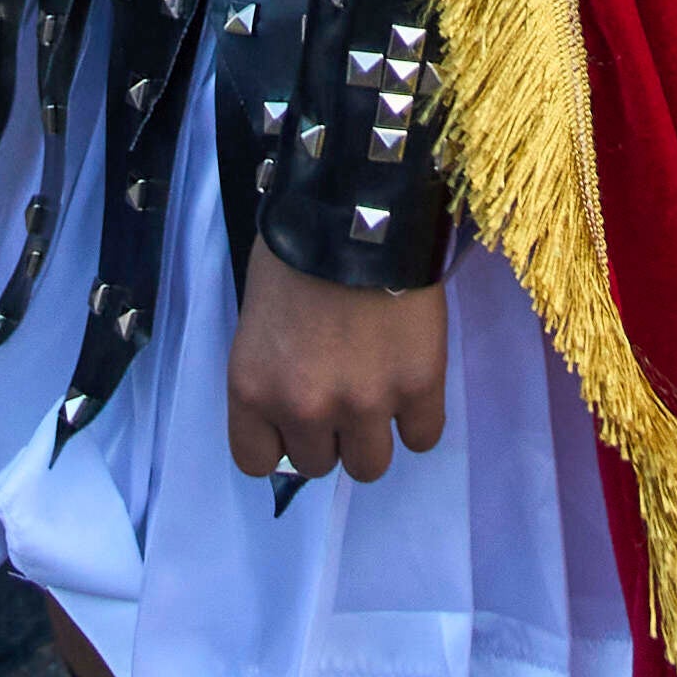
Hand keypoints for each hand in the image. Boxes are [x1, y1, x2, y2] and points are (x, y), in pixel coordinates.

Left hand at [220, 250, 448, 494]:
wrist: (359, 210)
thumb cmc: (296, 250)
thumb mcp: (259, 319)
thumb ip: (272, 371)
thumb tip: (294, 407)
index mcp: (253, 390)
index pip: (257, 462)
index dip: (280, 439)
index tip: (295, 417)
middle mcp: (304, 409)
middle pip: (318, 465)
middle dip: (329, 434)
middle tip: (342, 390)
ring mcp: (364, 404)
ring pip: (369, 466)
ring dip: (373, 435)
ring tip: (379, 391)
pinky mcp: (418, 389)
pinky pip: (423, 438)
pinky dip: (419, 418)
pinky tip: (413, 386)